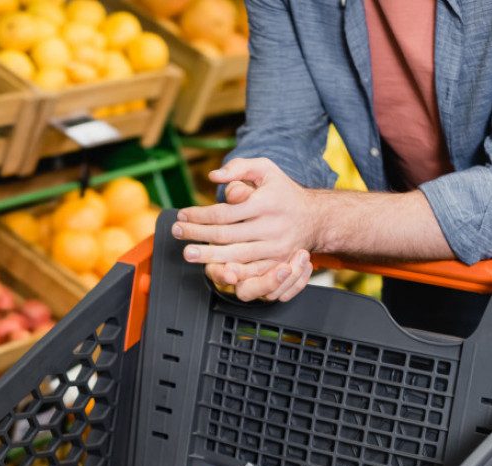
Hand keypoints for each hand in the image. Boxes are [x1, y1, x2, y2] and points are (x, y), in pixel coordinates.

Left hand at [173, 158, 316, 301]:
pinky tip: (214, 269)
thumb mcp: (266, 169)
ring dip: (209, 256)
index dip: (200, 215)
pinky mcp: (278, 263)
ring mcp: (276, 248)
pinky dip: (231, 272)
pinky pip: (251, 272)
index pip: (225, 212)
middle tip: (177, 232)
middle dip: (198, 235)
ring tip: (189, 253)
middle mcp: (272, 227)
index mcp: (267, 203)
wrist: (314, 218)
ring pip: (236, 255)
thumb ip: (239, 167)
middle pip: (226, 235)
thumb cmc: (282, 192)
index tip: (183, 214)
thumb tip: (214, 176)